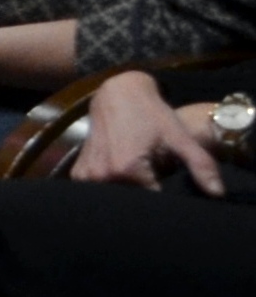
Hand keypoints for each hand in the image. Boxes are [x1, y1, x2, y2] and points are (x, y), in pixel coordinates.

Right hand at [71, 69, 226, 194]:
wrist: (117, 94)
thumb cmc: (151, 114)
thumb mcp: (179, 137)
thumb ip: (201, 165)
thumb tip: (218, 193)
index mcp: (127, 169)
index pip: (153, 202)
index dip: (166, 197)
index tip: (170, 184)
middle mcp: (103, 174)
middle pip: (132, 201)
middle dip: (146, 195)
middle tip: (155, 174)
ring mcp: (87, 175)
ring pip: (115, 198)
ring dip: (128, 191)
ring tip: (138, 171)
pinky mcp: (78, 173)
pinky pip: (98, 191)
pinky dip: (111, 186)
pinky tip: (120, 171)